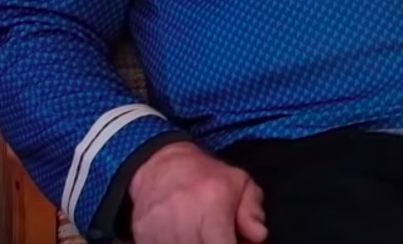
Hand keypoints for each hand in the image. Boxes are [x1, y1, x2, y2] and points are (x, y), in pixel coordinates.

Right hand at [128, 141, 266, 243]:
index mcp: (212, 208)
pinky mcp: (142, 238)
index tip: (235, 241)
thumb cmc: (206, 176)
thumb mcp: (240, 183)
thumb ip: (252, 211)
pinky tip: (186, 236)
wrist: (160, 166)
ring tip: (203, 234)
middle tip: (220, 236)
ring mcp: (159, 233)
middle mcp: (183, 222)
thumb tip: (259, 236)